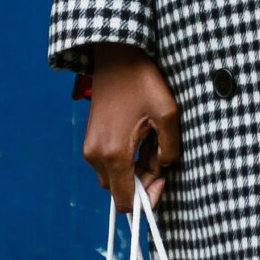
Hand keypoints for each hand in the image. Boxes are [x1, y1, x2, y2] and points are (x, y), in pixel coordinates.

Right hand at [80, 44, 180, 210]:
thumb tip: (163, 166)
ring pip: (113, 177)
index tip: (161, 181)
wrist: (116, 57)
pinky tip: (140, 139)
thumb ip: (169, 149)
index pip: (125, 201)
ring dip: (133, 170)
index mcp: (114, 153)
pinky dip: (124, 160)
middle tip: (160, 158)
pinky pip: (107, 163)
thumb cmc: (143, 83)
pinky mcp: (90, 139)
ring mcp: (90, 147)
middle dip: (142, 182)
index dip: (145, 201)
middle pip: (119, 191)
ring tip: (151, 144)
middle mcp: (95, 155)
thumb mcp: (167, 115)